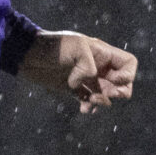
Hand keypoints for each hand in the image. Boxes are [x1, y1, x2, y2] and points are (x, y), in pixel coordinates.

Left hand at [18, 30, 137, 113]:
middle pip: (122, 84)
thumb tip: (87, 83)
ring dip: (103, 102)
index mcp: (102, 52)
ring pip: (106, 95)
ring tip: (90, 101)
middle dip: (118, 93)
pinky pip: (89, 102)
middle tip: (103, 94)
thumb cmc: (52, 45)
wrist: (27, 54)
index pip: (129, 63)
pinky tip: (83, 109)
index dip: (128, 75)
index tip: (114, 80)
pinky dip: (89, 107)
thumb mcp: (75, 46)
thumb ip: (89, 65)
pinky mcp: (73, 89)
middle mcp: (97, 66)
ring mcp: (86, 78)